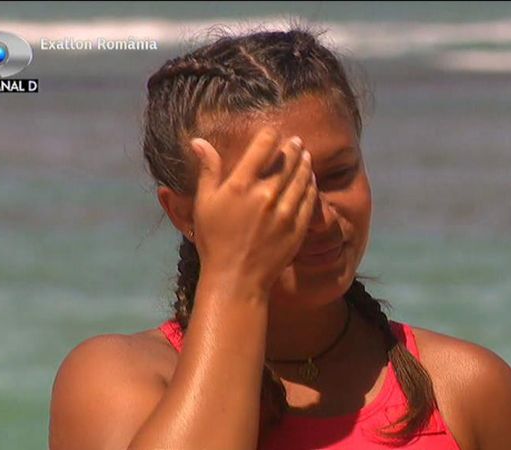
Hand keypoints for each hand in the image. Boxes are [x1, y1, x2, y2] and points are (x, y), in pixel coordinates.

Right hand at [188, 128, 317, 292]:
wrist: (236, 279)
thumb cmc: (214, 241)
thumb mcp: (204, 203)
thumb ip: (207, 170)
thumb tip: (199, 141)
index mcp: (240, 186)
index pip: (262, 148)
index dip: (270, 136)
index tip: (273, 132)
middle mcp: (264, 195)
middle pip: (286, 161)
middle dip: (292, 147)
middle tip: (296, 140)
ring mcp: (284, 212)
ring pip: (301, 178)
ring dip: (305, 163)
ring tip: (305, 155)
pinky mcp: (298, 228)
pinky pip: (310, 199)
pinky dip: (311, 186)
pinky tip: (310, 179)